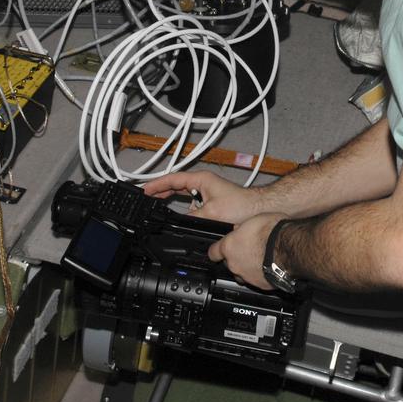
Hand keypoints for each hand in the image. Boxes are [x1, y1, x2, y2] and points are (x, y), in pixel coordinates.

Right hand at [141, 170, 263, 223]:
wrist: (257, 210)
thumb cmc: (241, 205)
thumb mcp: (211, 213)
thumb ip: (192, 217)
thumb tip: (181, 222)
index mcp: (201, 179)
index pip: (173, 179)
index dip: (157, 184)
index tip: (145, 189)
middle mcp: (203, 183)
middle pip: (175, 184)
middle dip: (160, 190)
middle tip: (145, 196)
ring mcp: (207, 191)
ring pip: (183, 194)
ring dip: (171, 198)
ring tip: (156, 203)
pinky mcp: (211, 201)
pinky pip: (191, 202)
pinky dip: (182, 207)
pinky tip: (179, 214)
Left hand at [207, 212, 285, 290]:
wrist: (288, 248)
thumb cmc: (273, 231)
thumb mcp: (254, 220)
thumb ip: (244, 227)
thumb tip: (240, 228)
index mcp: (229, 246)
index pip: (213, 252)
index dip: (217, 251)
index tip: (220, 250)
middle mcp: (235, 264)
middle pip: (229, 264)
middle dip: (237, 258)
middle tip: (249, 249)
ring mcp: (247, 276)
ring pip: (242, 274)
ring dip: (249, 268)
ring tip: (261, 259)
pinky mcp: (261, 285)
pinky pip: (257, 281)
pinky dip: (262, 275)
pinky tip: (271, 267)